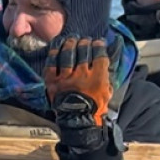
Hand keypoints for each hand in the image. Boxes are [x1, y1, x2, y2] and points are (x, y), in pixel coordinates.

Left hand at [44, 35, 117, 150]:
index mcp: (97, 79)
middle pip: (83, 52)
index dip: (99, 46)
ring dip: (70, 44)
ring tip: (72, 39)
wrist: (77, 120)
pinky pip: (51, 63)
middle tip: (85, 40)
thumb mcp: (107, 90)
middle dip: (85, 43)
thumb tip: (107, 58)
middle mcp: (81, 76)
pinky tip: (57, 45)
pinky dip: (54, 52)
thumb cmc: (95, 106)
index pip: (99, 56)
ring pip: (67, 55)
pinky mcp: (52, 81)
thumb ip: (107, 74)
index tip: (99, 42)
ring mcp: (65, 78)